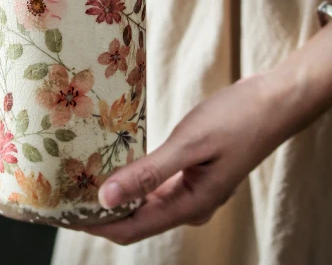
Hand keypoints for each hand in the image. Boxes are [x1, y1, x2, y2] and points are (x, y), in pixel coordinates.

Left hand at [81, 71, 294, 245]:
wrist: (272, 102)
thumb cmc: (235, 120)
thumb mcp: (189, 144)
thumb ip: (149, 173)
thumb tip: (105, 199)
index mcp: (189, 206)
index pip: (129, 229)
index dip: (93, 225)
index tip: (60, 214)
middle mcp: (188, 206)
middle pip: (133, 220)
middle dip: (96, 213)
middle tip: (59, 195)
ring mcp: (191, 190)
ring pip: (142, 203)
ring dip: (111, 197)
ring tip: (76, 181)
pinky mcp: (191, 173)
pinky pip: (153, 186)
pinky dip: (130, 180)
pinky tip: (111, 165)